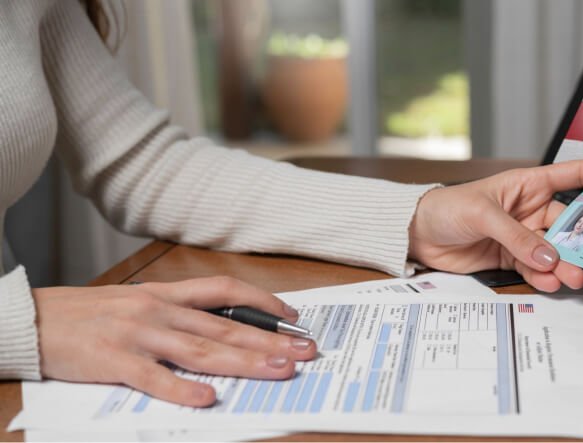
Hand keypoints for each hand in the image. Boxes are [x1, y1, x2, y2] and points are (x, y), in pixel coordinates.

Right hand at [33, 276, 316, 406]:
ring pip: (201, 349)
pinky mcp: (113, 360)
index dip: (263, 303)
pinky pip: (153, 377)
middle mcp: (159, 310)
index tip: (292, 318)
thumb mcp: (138, 304)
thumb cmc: (89, 315)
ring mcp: (138, 334)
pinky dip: (181, 388)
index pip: (226, 292)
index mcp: (166, 294)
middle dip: (269, 340)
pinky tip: (207, 397)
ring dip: (244, 361)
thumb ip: (178, 315)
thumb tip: (222, 331)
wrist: (33, 319)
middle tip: (305, 351)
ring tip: (278, 370)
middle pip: (224, 326)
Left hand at [408, 160, 582, 291]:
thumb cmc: (446, 207)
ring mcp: (524, 236)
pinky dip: (546, 277)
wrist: (418, 234)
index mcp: (529, 184)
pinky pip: (538, 269)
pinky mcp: (512, 259)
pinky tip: (550, 281)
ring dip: (569, 264)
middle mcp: (532, 210)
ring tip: (575, 277)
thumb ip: (516, 236)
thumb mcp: (482, 214)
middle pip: (573, 223)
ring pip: (558, 251)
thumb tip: (548, 257)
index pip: (577, 175)